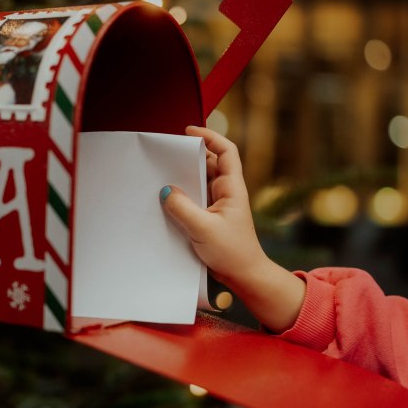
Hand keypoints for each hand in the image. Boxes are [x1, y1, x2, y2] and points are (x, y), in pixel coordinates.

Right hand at [160, 126, 304, 332]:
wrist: (244, 276)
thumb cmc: (232, 252)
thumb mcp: (204, 229)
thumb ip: (183, 208)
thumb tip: (165, 190)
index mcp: (232, 188)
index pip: (226, 151)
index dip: (210, 137)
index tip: (189, 131)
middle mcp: (226, 192)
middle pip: (209, 163)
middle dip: (190, 156)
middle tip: (168, 154)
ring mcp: (218, 205)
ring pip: (200, 181)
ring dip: (184, 177)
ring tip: (163, 174)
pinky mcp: (209, 217)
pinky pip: (194, 199)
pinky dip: (182, 195)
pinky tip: (167, 199)